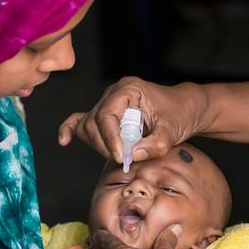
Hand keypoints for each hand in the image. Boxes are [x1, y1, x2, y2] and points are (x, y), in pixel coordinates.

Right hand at [57, 77, 207, 163]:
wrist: (184, 109)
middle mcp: (114, 93)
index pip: (107, 114)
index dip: (110, 138)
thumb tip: (132, 155)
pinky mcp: (105, 115)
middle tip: (124, 159)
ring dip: (98, 145)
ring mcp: (107, 103)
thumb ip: (154, 145)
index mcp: (129, 89)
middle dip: (105, 145)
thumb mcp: (172, 132)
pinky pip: (80, 120)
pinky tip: (64, 141)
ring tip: (119, 154)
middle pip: (94, 121)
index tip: (121, 157)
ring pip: (88, 126)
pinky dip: (71, 130)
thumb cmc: (179, 115)